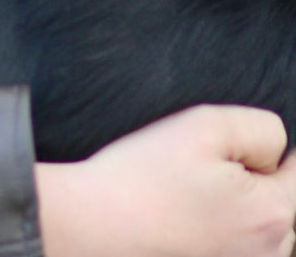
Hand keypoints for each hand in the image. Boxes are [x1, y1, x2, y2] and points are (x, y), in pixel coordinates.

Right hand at [36, 105, 295, 256]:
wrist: (92, 227)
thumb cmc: (143, 177)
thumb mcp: (204, 125)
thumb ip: (261, 130)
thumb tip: (278, 153)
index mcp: (273, 214)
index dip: (264, 152)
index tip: (226, 154)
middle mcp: (270, 255)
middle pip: (284, 204)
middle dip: (256, 183)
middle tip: (202, 176)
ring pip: (264, 232)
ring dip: (240, 213)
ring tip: (191, 203)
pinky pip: (239, 249)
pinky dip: (222, 236)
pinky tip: (186, 225)